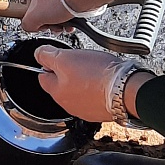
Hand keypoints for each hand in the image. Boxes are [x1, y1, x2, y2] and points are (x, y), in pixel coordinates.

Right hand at [18, 0, 76, 32]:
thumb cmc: (62, 0)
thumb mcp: (34, 18)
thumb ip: (26, 23)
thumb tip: (28, 26)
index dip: (24, 11)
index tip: (29, 19)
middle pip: (40, 6)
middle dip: (45, 20)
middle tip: (48, 25)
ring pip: (54, 9)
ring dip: (57, 21)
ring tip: (61, 25)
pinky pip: (66, 7)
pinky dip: (67, 18)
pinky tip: (70, 23)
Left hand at [34, 46, 151, 124]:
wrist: (126, 90)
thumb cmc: (98, 75)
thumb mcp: (66, 58)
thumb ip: (47, 56)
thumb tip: (38, 54)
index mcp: (56, 92)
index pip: (43, 76)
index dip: (50, 63)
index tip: (60, 57)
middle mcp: (68, 104)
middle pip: (61, 84)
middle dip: (68, 72)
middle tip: (81, 62)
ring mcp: (84, 109)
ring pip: (77, 90)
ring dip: (82, 80)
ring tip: (95, 71)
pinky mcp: (100, 111)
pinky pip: (93, 96)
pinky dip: (96, 89)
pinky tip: (103, 81)